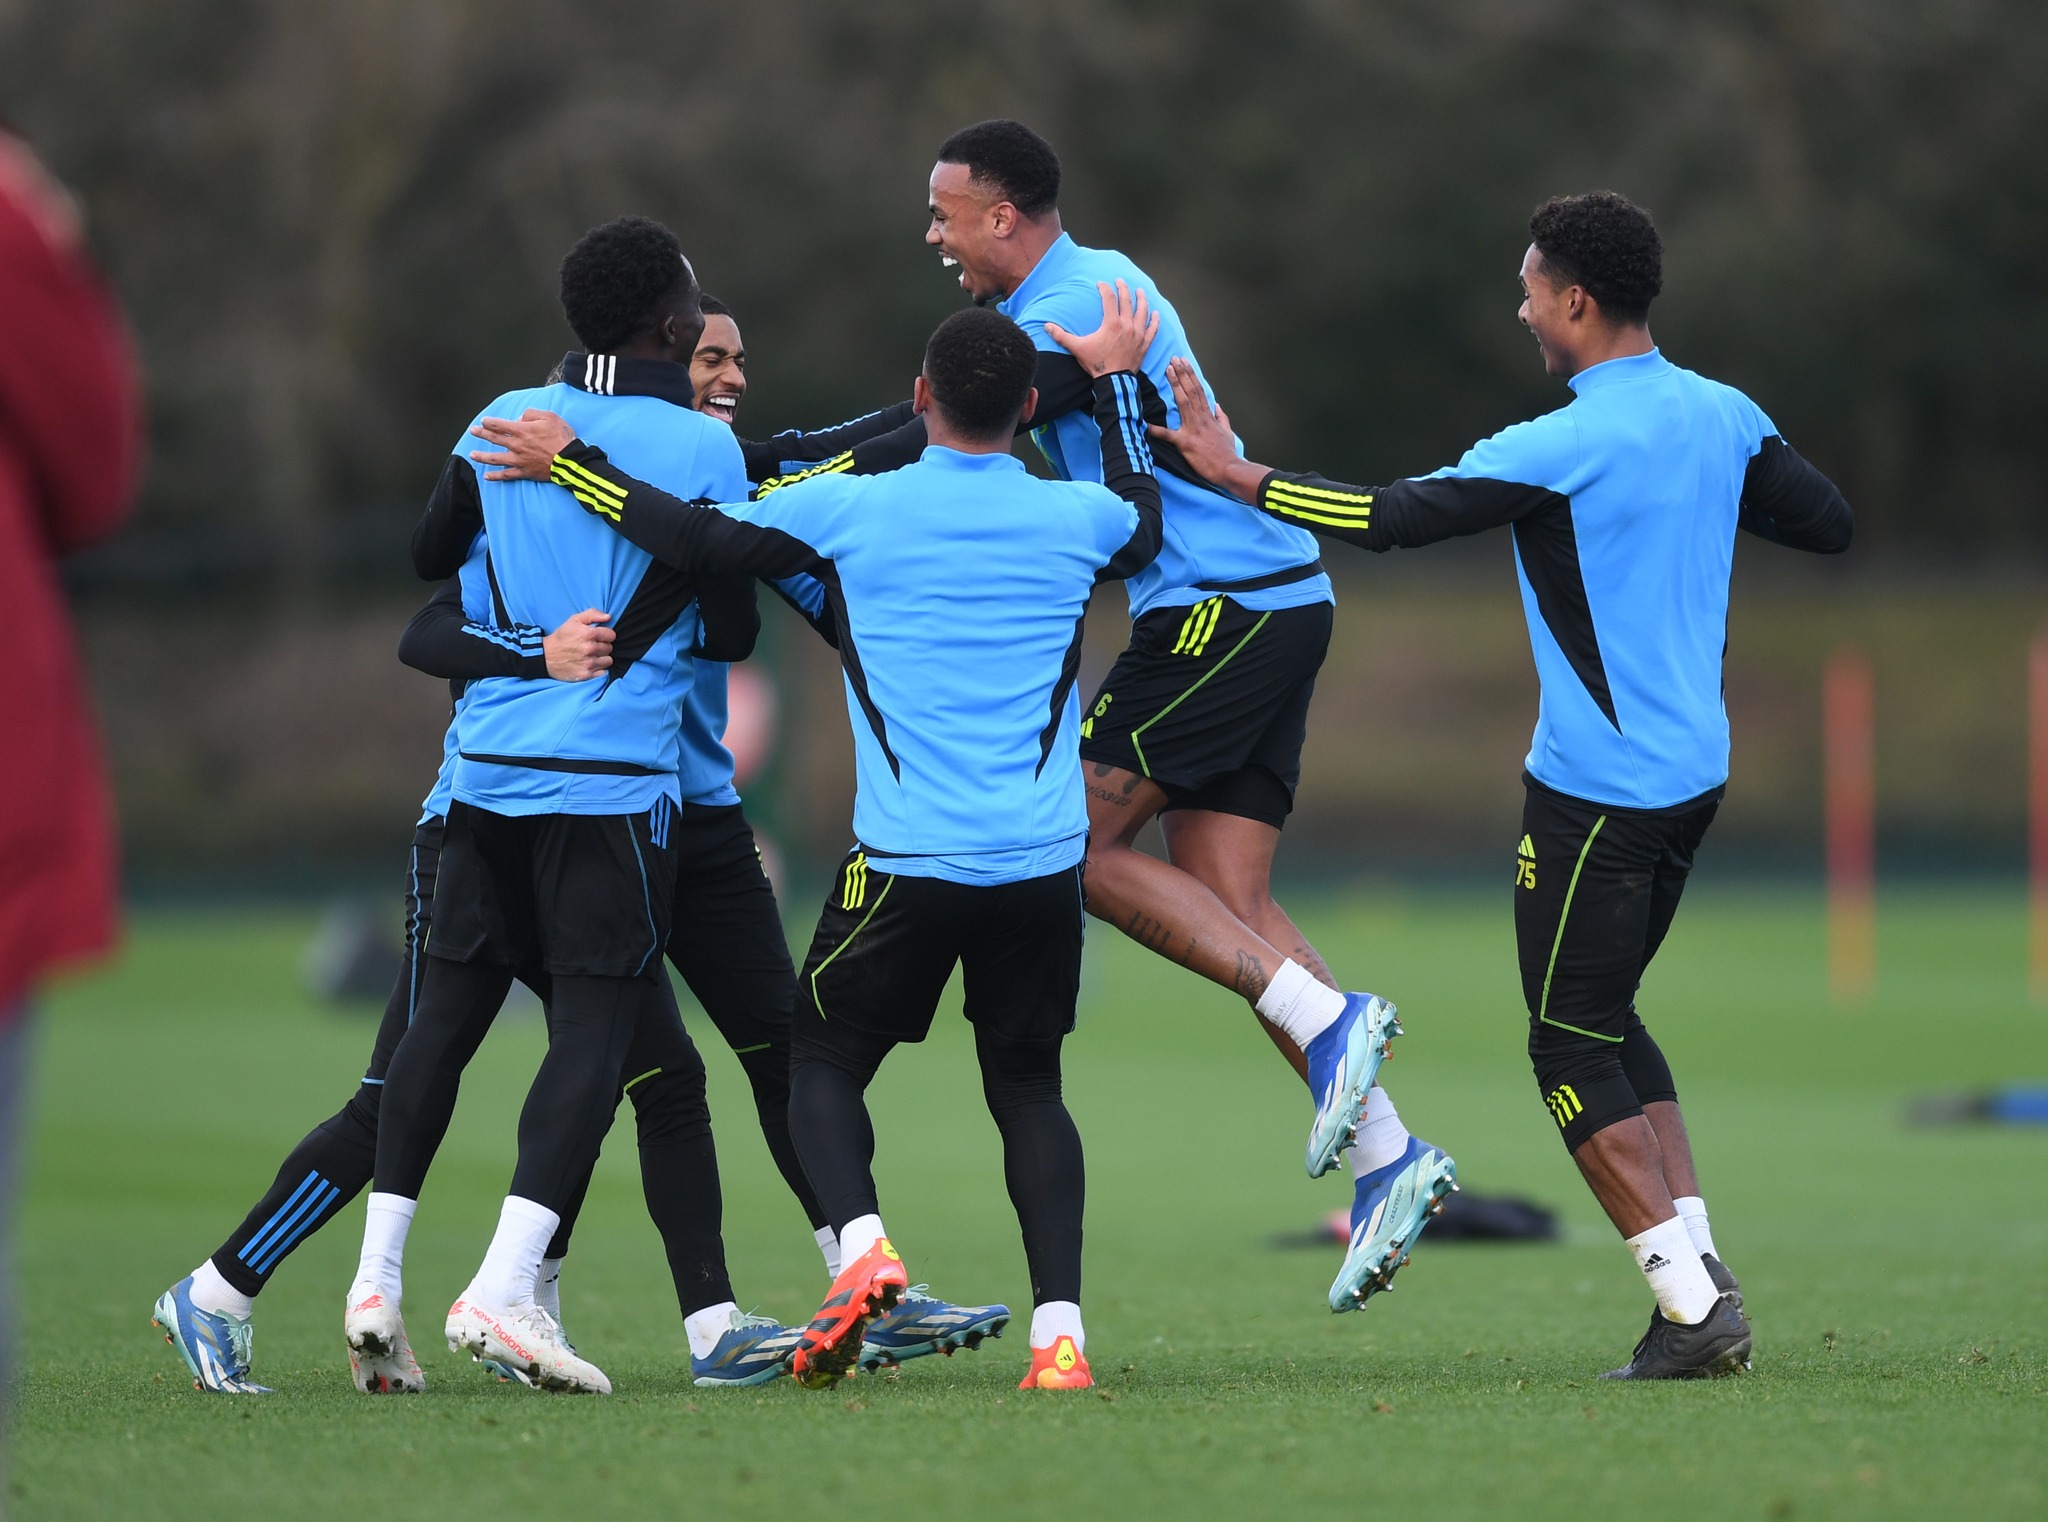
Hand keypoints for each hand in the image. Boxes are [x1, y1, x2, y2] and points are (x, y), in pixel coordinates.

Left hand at [470, 409, 574, 480]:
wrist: (570, 460)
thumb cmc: (562, 437)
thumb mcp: (549, 416)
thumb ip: (531, 414)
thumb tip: (519, 418)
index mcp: (521, 430)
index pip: (499, 424)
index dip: (489, 422)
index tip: (484, 421)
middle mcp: (516, 445)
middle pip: (494, 439)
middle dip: (481, 434)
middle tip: (473, 431)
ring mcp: (519, 460)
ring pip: (495, 458)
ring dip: (482, 456)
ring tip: (472, 455)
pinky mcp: (524, 472)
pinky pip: (506, 475)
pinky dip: (496, 476)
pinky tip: (487, 477)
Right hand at [544, 609, 613, 680]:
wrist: (545, 656)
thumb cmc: (561, 637)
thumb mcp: (574, 620)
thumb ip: (592, 614)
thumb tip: (608, 617)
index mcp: (589, 633)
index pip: (611, 635)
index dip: (606, 635)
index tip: (598, 636)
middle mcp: (590, 649)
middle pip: (610, 648)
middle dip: (603, 646)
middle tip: (592, 646)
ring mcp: (588, 663)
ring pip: (608, 660)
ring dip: (602, 658)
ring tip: (591, 655)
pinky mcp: (586, 674)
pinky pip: (603, 672)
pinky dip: (598, 669)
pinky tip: (590, 664)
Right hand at [1044, 279, 1159, 377]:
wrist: (1114, 381)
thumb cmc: (1097, 364)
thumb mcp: (1078, 348)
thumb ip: (1062, 336)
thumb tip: (1046, 326)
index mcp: (1112, 323)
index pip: (1109, 298)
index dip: (1104, 288)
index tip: (1101, 284)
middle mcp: (1127, 325)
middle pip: (1127, 301)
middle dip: (1123, 289)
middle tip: (1120, 281)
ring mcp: (1137, 334)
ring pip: (1142, 312)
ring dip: (1141, 300)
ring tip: (1140, 292)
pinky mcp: (1144, 344)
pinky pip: (1152, 329)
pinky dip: (1155, 321)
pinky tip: (1156, 314)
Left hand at [1148, 358, 1265, 503]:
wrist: (1230, 469)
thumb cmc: (1227, 453)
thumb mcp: (1228, 432)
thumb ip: (1221, 418)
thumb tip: (1217, 406)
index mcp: (1208, 416)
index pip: (1198, 391)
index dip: (1190, 376)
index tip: (1184, 363)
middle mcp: (1201, 418)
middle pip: (1191, 391)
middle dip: (1182, 373)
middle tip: (1174, 359)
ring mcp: (1193, 429)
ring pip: (1183, 402)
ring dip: (1175, 384)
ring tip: (1168, 370)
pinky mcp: (1186, 443)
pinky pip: (1168, 435)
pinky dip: (1156, 430)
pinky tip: (1145, 423)